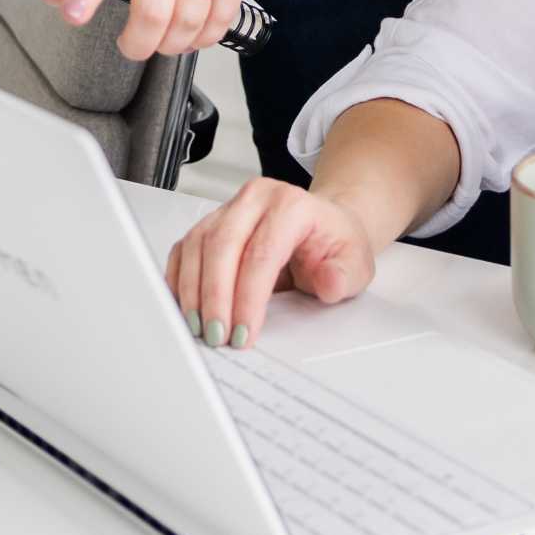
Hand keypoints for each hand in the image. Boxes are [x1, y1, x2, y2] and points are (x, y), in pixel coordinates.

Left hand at [43, 0, 262, 58]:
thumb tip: (55, 0)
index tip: (74, 15)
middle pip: (152, 13)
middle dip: (137, 45)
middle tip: (132, 44)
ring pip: (189, 22)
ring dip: (172, 45)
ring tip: (163, 38)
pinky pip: (222, 17)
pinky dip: (205, 37)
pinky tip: (192, 32)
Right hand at [166, 179, 377, 348]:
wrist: (324, 225)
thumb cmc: (334, 243)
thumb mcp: (354, 262)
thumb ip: (343, 275)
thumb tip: (329, 282)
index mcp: (291, 205)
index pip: (262, 252)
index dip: (248, 297)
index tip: (243, 333)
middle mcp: (255, 198)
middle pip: (223, 246)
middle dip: (215, 298)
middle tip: (216, 336)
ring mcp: (228, 208)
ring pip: (197, 246)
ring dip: (193, 292)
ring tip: (200, 329)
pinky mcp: (210, 223)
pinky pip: (184, 249)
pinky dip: (180, 281)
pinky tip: (186, 308)